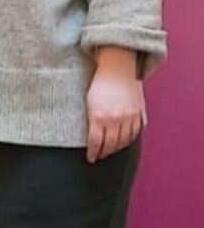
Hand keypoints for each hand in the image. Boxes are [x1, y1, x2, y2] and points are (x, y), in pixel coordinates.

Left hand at [86, 47, 143, 162]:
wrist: (117, 68)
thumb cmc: (99, 82)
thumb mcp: (89, 101)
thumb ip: (92, 119)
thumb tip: (91, 135)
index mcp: (99, 116)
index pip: (96, 142)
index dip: (93, 153)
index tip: (91, 158)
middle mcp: (114, 119)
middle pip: (111, 144)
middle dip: (105, 152)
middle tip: (100, 156)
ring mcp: (128, 117)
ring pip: (124, 141)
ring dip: (117, 148)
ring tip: (111, 151)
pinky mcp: (138, 114)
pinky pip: (135, 133)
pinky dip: (129, 140)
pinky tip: (124, 142)